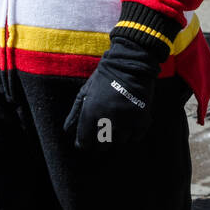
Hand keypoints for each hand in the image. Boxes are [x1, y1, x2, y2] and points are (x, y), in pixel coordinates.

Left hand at [63, 36, 161, 151]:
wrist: (130, 62)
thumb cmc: (104, 77)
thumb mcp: (85, 91)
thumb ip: (75, 113)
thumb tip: (67, 131)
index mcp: (90, 111)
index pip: (84, 142)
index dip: (85, 143)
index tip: (88, 142)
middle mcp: (107, 118)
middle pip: (102, 146)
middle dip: (101, 141)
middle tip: (104, 131)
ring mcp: (126, 119)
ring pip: (120, 141)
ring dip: (118, 135)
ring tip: (118, 120)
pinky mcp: (142, 118)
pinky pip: (135, 137)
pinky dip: (133, 133)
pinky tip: (130, 121)